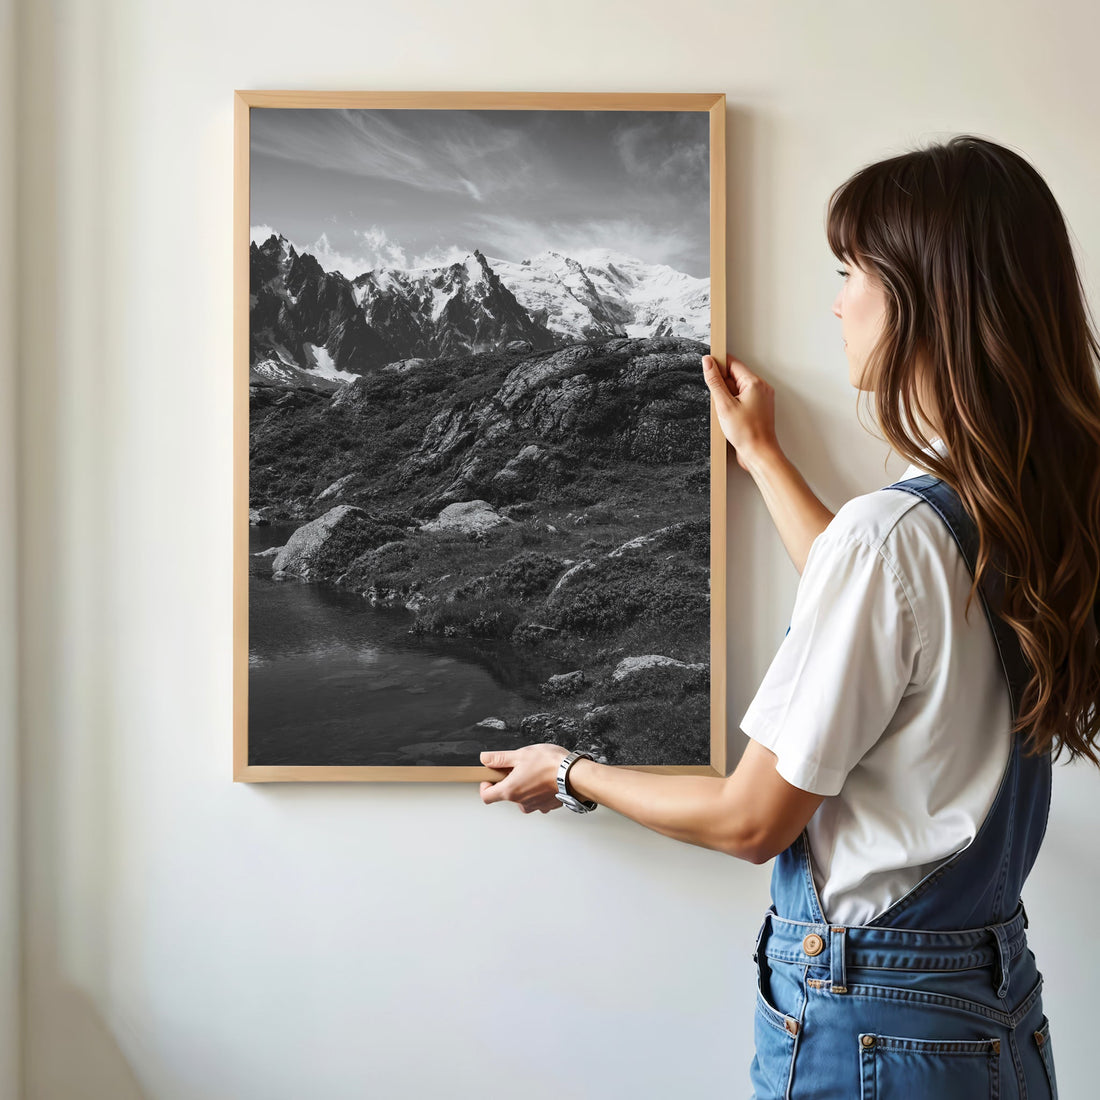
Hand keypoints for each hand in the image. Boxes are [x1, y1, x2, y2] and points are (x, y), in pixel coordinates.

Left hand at [479, 743, 569, 812]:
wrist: (575, 775)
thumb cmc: (550, 764)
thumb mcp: (520, 755)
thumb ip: (499, 758)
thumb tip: (485, 759)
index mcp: (510, 790)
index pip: (486, 796)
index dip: (485, 786)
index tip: (491, 777)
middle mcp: (521, 802)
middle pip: (506, 795)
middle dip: (508, 781)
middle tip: (517, 767)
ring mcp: (535, 805)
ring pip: (522, 798)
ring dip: (524, 786)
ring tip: (534, 771)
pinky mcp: (547, 805)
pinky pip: (537, 799)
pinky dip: (538, 790)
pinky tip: (545, 778)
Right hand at [701, 353, 779, 471]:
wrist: (759, 454)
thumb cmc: (747, 433)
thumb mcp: (724, 405)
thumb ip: (715, 382)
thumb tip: (708, 362)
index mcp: (755, 383)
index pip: (733, 364)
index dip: (718, 365)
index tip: (707, 369)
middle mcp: (761, 388)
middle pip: (735, 376)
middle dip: (722, 386)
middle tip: (719, 402)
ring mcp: (761, 399)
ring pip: (737, 389)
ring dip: (727, 397)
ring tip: (727, 413)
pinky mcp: (758, 409)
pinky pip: (742, 399)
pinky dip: (733, 405)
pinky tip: (730, 418)